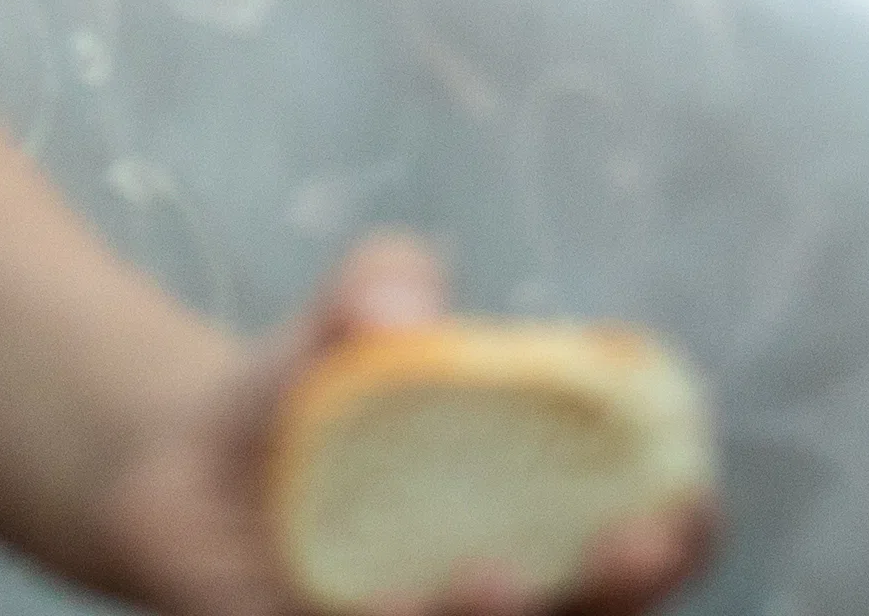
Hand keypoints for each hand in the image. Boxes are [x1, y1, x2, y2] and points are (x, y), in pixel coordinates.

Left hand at [73, 242, 708, 615]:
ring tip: (492, 577)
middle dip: (618, 590)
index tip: (688, 498)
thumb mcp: (347, 318)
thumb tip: (401, 306)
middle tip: (627, 543)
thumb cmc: (308, 390)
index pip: (639, 551)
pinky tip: (386, 605)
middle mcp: (499, 598)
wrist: (180, 456)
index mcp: (536, 520)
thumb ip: (382, 284)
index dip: (679, 535)